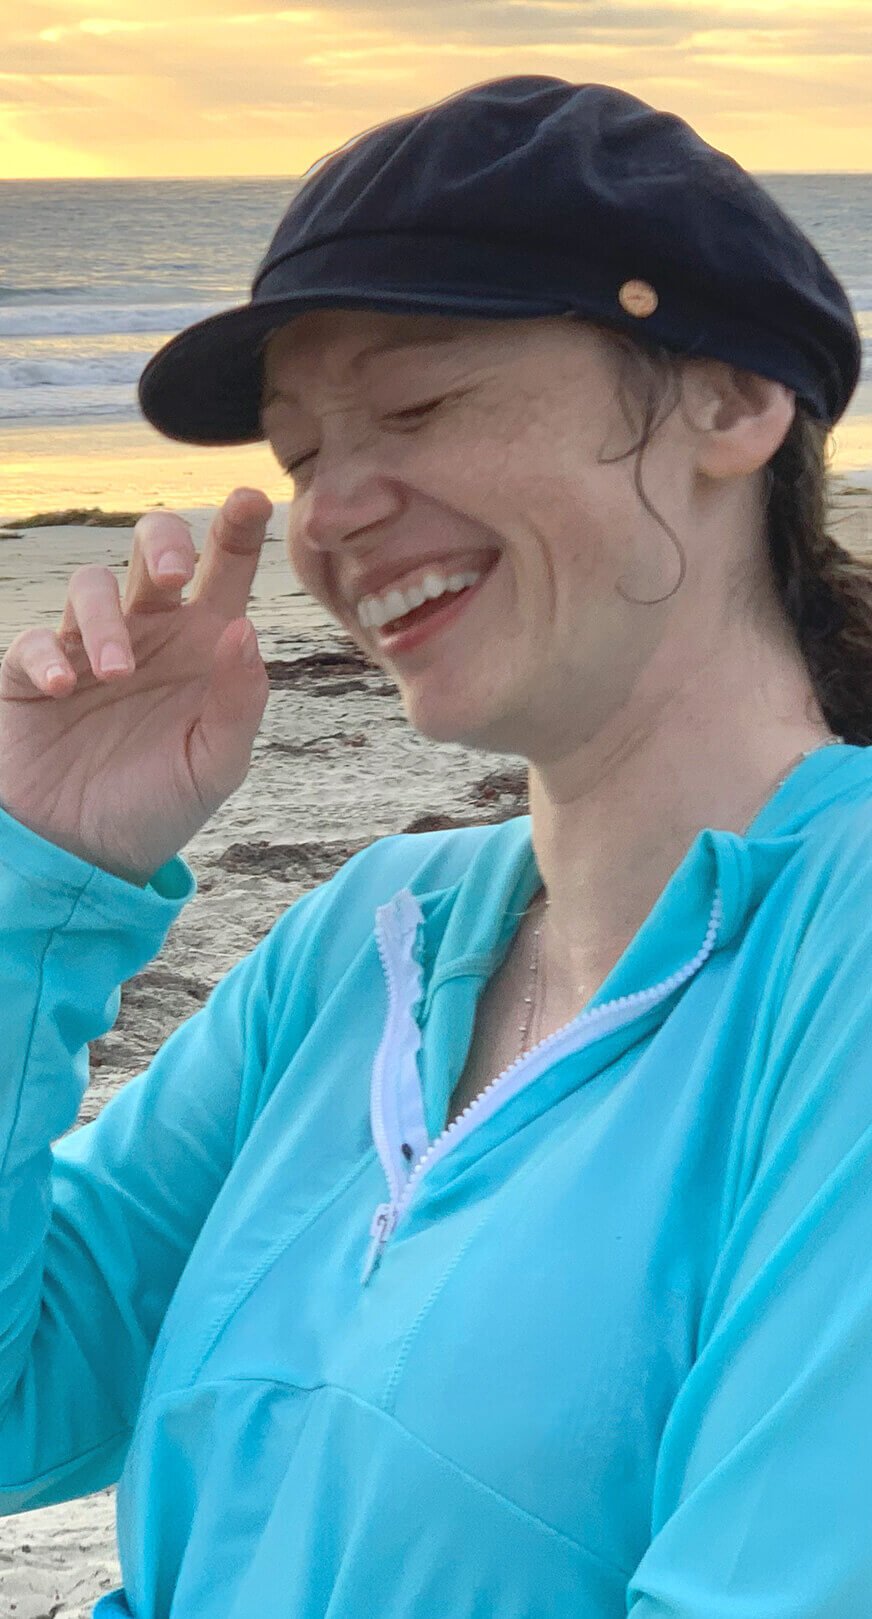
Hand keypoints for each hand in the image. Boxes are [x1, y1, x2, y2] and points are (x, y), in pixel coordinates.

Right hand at [0, 487, 272, 885]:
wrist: (87, 858)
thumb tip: (246, 628)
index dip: (237, 530)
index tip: (251, 501)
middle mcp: (147, 634)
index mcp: (201, 646)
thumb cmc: (160, 805)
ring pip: (90, 587)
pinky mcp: (32, 675)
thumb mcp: (215, 764)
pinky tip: (67, 688)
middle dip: (162, 543)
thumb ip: (239, 701)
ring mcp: (87, 649)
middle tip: (172, 574)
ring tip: (120, 673)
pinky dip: (49, 655)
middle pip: (152, 551)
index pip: (224, 572)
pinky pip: (35, 642)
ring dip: (106, 620)